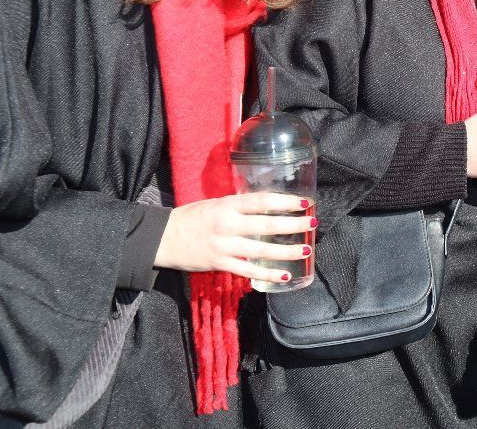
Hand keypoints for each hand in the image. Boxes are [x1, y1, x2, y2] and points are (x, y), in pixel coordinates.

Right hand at [154, 192, 315, 286]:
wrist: (163, 238)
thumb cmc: (191, 218)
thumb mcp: (215, 204)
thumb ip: (238, 207)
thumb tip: (266, 207)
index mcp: (226, 206)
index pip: (261, 201)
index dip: (284, 202)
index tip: (304, 203)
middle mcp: (227, 225)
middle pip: (265, 225)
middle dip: (292, 224)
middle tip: (312, 223)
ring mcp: (224, 246)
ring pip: (260, 249)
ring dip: (286, 251)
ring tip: (306, 250)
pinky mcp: (220, 264)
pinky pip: (248, 271)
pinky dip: (267, 274)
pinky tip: (285, 275)